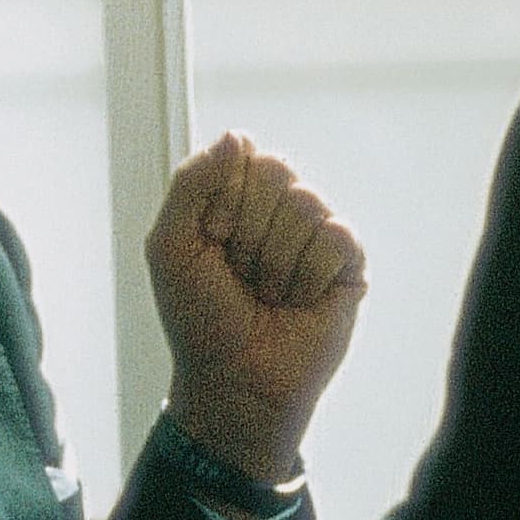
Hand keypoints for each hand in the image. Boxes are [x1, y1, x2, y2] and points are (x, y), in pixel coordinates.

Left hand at [147, 134, 366, 483]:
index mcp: (235, 195)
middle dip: (249, 231)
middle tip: (240, 274)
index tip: (212, 242)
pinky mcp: (349, 263)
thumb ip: (191, 182)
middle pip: (278, 171)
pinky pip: (338, 236)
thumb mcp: (170, 246)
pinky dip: (308, 275)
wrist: (235, 382)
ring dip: (275, 262)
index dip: (225, 199)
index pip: (243, 153)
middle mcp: (277, 207)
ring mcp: (315, 232)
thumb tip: (238, 136)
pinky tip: (299, 301)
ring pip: (307, 205)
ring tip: (268, 294)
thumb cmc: (199, 319)